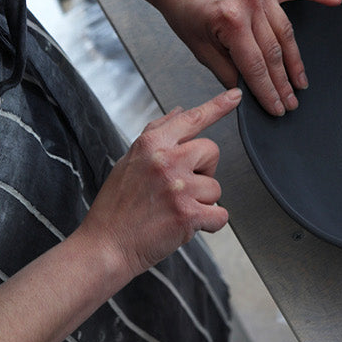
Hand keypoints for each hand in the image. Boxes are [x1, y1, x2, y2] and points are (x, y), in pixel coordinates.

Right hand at [76, 90, 239, 280]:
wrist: (106, 244)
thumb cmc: (116, 206)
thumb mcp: (129, 160)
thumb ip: (157, 133)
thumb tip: (180, 112)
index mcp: (150, 144)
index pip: (191, 118)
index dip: (218, 106)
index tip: (236, 96)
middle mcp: (166, 161)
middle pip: (211, 151)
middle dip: (203, 169)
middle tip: (180, 186)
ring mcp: (178, 188)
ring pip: (215, 187)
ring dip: (202, 201)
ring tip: (174, 209)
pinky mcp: (188, 215)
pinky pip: (220, 215)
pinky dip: (209, 224)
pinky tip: (186, 225)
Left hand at [140, 0, 341, 115]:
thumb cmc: (182, 10)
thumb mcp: (197, 46)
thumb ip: (225, 69)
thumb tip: (246, 91)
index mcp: (231, 21)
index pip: (255, 65)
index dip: (267, 91)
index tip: (278, 109)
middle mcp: (250, 3)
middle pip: (274, 51)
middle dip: (283, 82)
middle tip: (292, 103)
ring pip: (285, 30)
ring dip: (295, 58)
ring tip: (301, 81)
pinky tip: (337, 0)